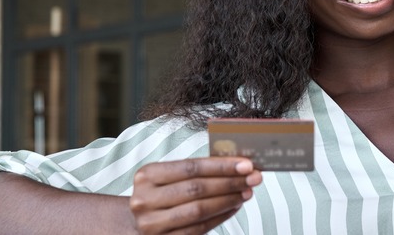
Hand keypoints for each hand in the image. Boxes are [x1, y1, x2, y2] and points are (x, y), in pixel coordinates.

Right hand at [129, 157, 261, 234]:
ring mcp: (151, 224)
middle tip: (253, 178)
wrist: (140, 223)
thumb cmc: (162, 195)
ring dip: (228, 200)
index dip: (221, 166)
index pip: (191, 167)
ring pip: (199, 210)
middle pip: (197, 188)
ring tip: (246, 192)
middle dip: (230, 182)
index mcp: (147, 175)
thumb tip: (237, 165)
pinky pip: (198, 229)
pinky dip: (220, 217)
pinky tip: (234, 207)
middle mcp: (145, 199)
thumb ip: (197, 170)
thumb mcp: (170, 177)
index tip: (246, 165)